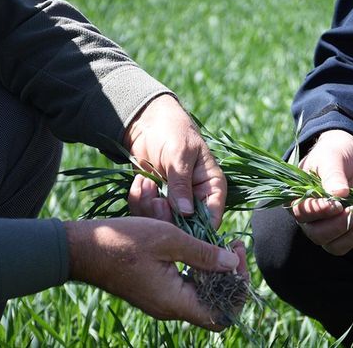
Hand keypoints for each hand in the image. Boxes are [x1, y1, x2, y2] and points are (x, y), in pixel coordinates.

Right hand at [64, 217, 246, 329]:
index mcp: (174, 302)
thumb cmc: (123, 242)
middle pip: (215, 303)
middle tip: (234, 245)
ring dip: (216, 270)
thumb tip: (232, 264)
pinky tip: (200, 247)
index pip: (221, 314)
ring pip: (202, 294)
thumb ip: (202, 254)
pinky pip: (187, 286)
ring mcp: (162, 301)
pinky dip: (199, 269)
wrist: (82, 248)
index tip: (238, 256)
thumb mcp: (168, 239)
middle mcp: (170, 308)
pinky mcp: (155, 291)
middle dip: (231, 275)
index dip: (238, 289)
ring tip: (222, 243)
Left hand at [124, 94, 225, 227]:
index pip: (213, 217)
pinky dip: (138, 201)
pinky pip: (146, 213)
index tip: (180, 226)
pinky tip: (139, 181)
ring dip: (149, 207)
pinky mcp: (155, 200)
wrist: (148, 122)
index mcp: (212, 187)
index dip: (200, 229)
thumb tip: (186, 213)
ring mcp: (174, 202)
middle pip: (186, 227)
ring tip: (145, 183)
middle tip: (156, 200)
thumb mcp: (179, 154)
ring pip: (163, 222)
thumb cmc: (173, 131)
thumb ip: (181, 184)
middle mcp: (196, 199)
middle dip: (167, 217)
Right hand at [292, 129, 352, 254]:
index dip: (319, 212)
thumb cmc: (335, 153)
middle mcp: (311, 218)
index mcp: (299, 199)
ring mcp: (329, 226)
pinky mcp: (347, 230)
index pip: (302, 214)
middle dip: (340, 226)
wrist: (352, 154)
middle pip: (319, 236)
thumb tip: (339, 193)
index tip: (337, 204)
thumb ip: (333, 175)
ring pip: (336, 246)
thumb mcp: (332, 158)